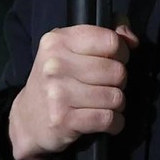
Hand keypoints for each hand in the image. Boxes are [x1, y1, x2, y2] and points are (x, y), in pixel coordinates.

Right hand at [8, 24, 138, 159]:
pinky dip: (115, 123)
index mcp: (58, 41)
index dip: (121, 52)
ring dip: (117, 104)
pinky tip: (107, 121)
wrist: (28, 119)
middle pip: (116, 71)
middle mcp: (55, 64)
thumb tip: (131, 39)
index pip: (110, 40)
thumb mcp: (71, 50)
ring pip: (115, 97)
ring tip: (104, 104)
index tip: (114, 60)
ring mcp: (58, 93)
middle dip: (119, 82)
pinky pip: (108, 119)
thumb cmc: (56, 80)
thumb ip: (104, 36)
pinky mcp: (63, 120)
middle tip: (106, 86)